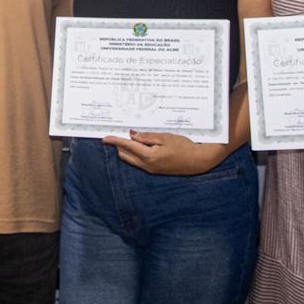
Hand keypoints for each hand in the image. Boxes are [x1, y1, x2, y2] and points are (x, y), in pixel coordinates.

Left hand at [103, 130, 232, 175]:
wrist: (198, 161)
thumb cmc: (184, 147)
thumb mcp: (165, 137)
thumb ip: (147, 137)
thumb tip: (131, 135)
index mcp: (148, 156)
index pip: (126, 146)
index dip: (115, 141)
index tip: (105, 137)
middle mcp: (147, 165)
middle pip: (125, 155)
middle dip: (119, 145)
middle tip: (119, 132)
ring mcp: (151, 170)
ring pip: (131, 159)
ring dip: (128, 149)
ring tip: (131, 136)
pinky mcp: (155, 171)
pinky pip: (139, 162)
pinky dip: (136, 153)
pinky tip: (142, 144)